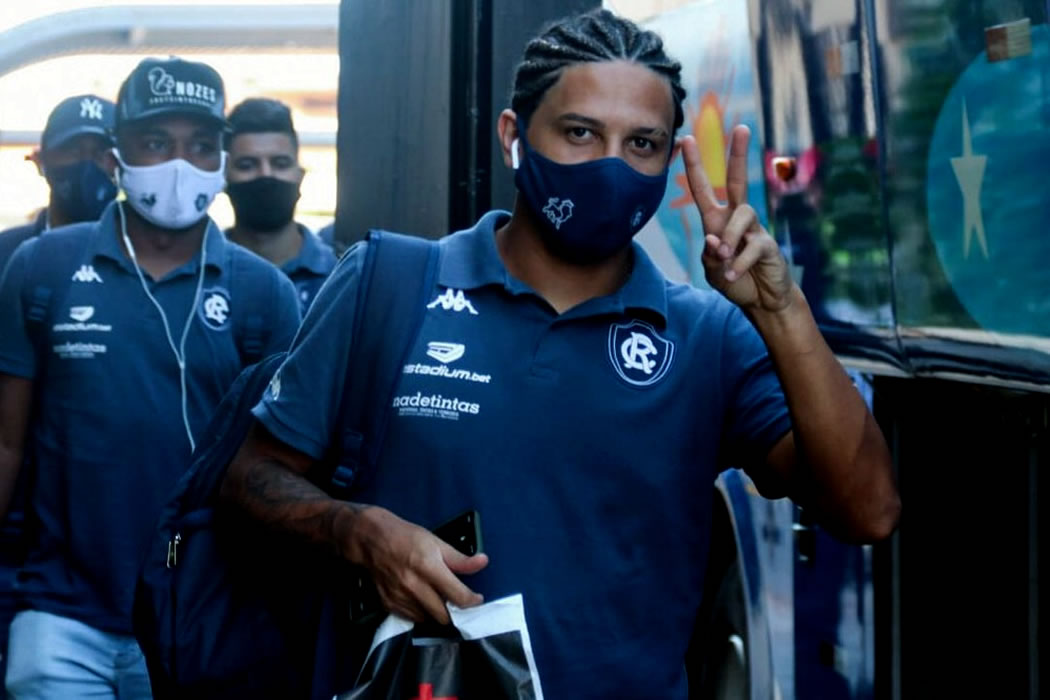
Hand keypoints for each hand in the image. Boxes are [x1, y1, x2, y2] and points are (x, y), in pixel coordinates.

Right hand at [348, 506, 488, 623]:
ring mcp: (400, 597)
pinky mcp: (389, 604)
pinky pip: (412, 618)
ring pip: (428, 619)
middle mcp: (413, 586)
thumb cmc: (405, 537)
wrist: (370, 539)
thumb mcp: (436, 542)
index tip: (477, 599)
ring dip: (437, 613)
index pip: (457, 596)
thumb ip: (459, 558)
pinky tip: (423, 600)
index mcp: (428, 567)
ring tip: (440, 599)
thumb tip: (483, 562)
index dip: (472, 601)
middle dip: (455, 612)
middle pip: (443, 615)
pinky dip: (421, 612)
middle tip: (458, 601)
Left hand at [680, 125, 793, 313]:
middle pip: (738, 180)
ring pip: (741, 216)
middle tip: (742, 128)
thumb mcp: (712, 271)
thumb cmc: (735, 281)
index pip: (704, 188)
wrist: (762, 301)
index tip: (686, 139)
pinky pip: (752, 246)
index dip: (694, 165)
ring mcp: (754, 230)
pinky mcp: (768, 245)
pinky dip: (738, 264)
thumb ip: (709, 256)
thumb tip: (713, 239)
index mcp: (716, 221)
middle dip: (738, 154)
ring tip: (723, 260)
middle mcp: (736, 219)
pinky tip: (734, 276)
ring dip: (728, 239)